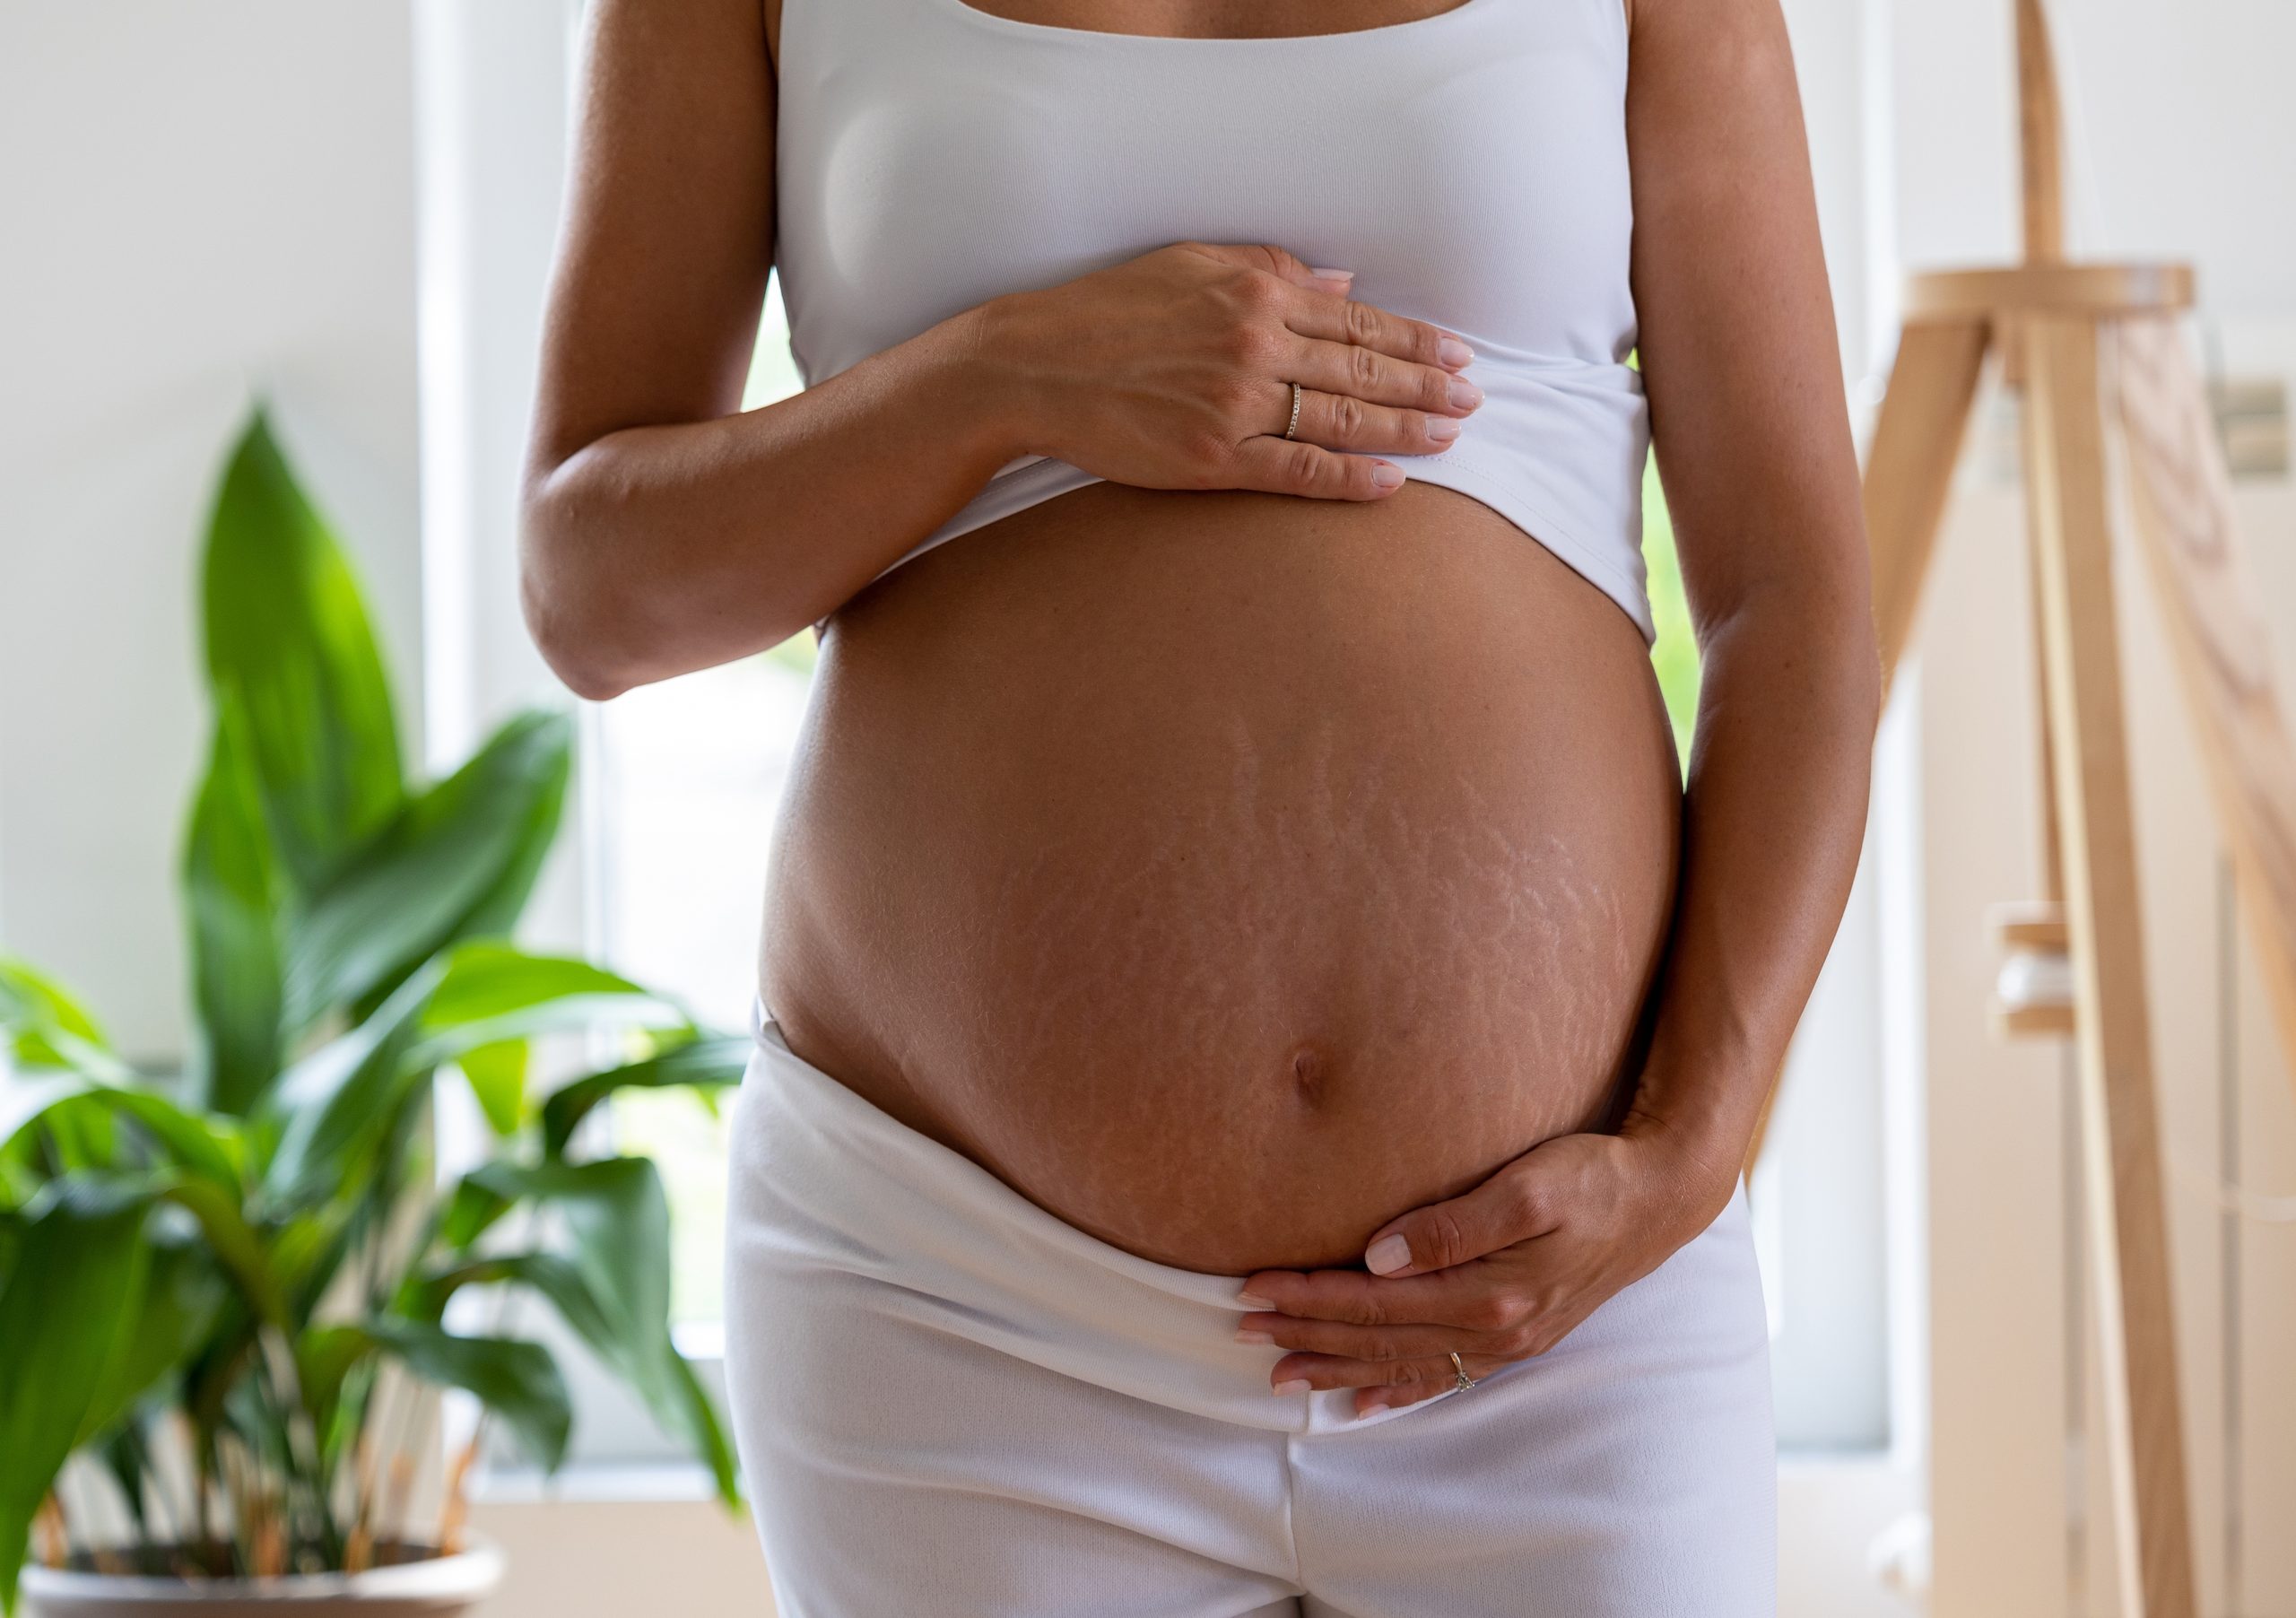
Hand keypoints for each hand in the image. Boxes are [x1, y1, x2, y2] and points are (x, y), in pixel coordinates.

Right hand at [971, 240, 1482, 501]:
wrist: (1034, 365)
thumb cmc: (1110, 309)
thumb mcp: (1193, 262)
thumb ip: (1273, 270)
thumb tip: (1344, 286)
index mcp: (1256, 292)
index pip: (1357, 318)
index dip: (1416, 339)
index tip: (1457, 353)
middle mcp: (1254, 345)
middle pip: (1364, 368)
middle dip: (1428, 385)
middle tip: (1475, 399)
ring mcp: (1235, 405)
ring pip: (1342, 418)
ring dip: (1405, 429)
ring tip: (1451, 436)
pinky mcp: (1211, 457)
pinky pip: (1298, 470)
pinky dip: (1349, 477)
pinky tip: (1391, 482)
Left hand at [1235, 1124, 1734, 1417]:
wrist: (1659, 1198)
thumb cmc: (1591, 1177)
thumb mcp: (1527, 1187)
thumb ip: (1452, 1225)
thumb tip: (1377, 1255)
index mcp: (1489, 1294)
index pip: (1374, 1301)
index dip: (1309, 1296)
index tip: (1254, 1286)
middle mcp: (1494, 1330)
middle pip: (1377, 1337)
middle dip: (1305, 1333)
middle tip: (1241, 1329)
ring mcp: (1506, 1342)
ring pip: (1401, 1362)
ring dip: (1337, 1368)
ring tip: (1279, 1374)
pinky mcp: (1517, 1337)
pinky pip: (1443, 1375)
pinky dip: (1396, 1391)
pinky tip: (1361, 1404)